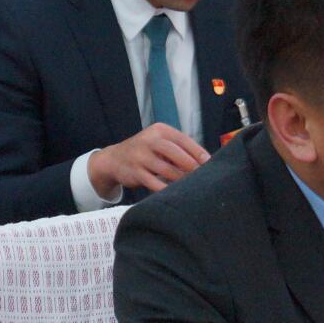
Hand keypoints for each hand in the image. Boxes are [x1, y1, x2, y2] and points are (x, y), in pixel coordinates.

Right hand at [88, 123, 210, 195]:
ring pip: (165, 169)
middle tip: (201, 175)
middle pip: (174, 152)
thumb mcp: (160, 143)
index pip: (182, 139)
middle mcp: (148, 140)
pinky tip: (175, 192)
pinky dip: (166, 188)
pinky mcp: (134, 172)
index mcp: (159, 130)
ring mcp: (139, 156)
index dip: (197, 151)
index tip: (209, 162)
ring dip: (180, 178)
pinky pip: (154, 182)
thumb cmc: (146, 152)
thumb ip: (179, 149)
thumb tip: (206, 162)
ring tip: (190, 185)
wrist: (114, 159)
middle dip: (190, 165)